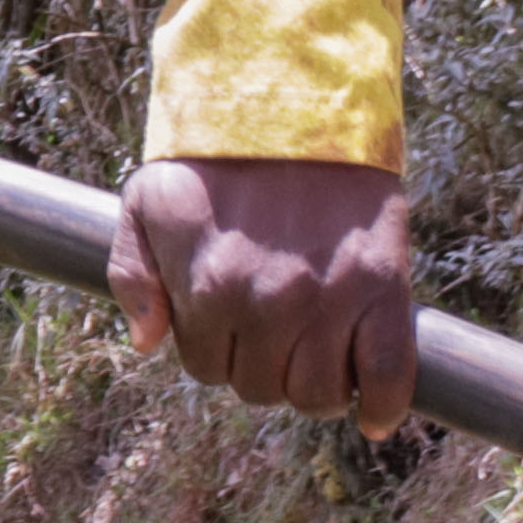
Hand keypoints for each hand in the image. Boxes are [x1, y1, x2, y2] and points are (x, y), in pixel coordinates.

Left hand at [109, 156, 417, 436]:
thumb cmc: (212, 159)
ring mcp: (329, 302)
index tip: (233, 328)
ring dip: (315, 390)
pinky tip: (372, 416)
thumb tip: (147, 344)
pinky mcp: (384, 291)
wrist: (294, 107)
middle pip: (263, 389)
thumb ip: (133, 276)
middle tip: (275, 336)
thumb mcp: (145, 205)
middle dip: (263, 370)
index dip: (218, 354)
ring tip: (317, 356)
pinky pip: (389, 376)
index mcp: (208, 289)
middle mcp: (268, 304)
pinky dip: (383, 406)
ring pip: (318, 395)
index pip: (207, 369)